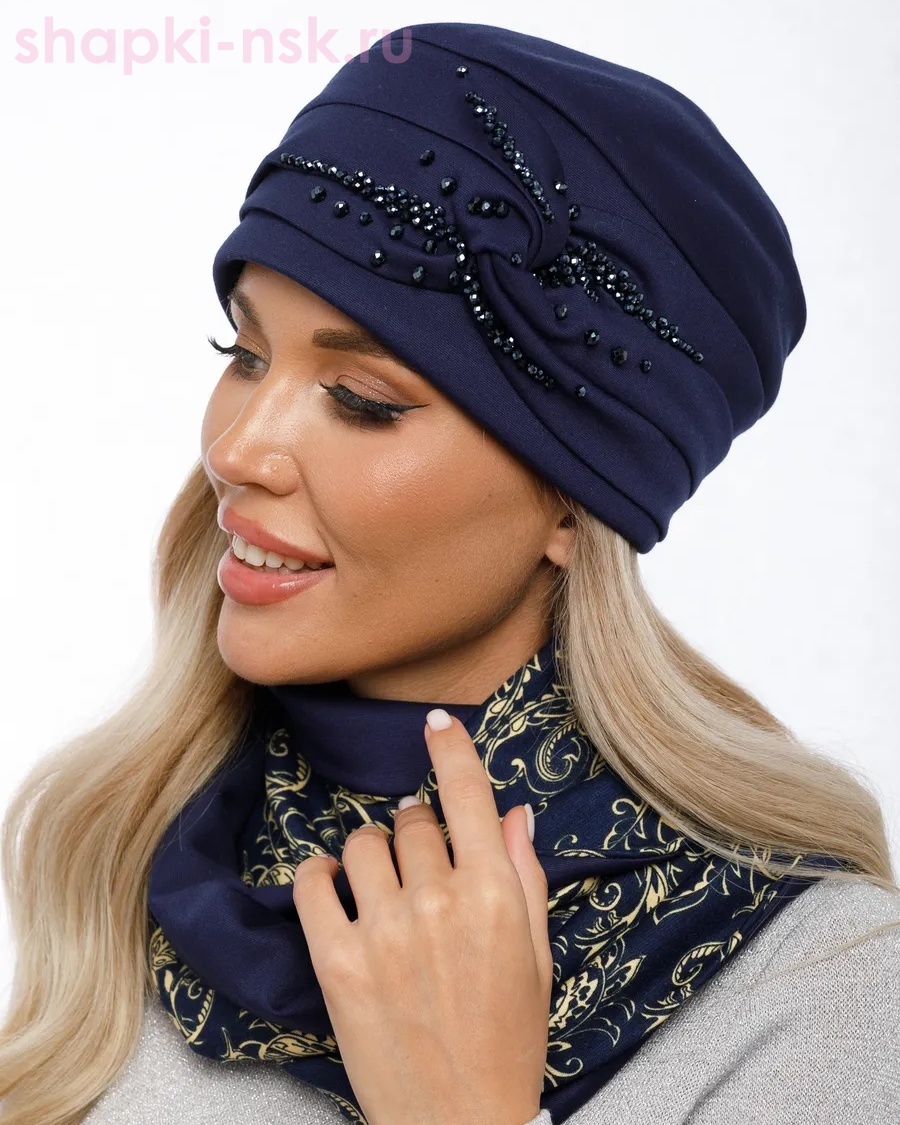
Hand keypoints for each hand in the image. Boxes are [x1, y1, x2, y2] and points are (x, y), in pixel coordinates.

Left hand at [292, 708, 552, 1124]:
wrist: (459, 1123)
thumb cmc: (507, 1041)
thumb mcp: (536, 957)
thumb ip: (523, 876)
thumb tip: (515, 813)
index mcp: (493, 895)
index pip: (467, 794)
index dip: (449, 747)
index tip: (435, 723)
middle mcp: (437, 902)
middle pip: (411, 819)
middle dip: (417, 828)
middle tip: (422, 862)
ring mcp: (382, 931)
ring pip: (362, 843)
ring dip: (371, 851)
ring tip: (380, 882)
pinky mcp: (336, 963)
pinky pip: (312, 884)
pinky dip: (318, 874)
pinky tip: (331, 882)